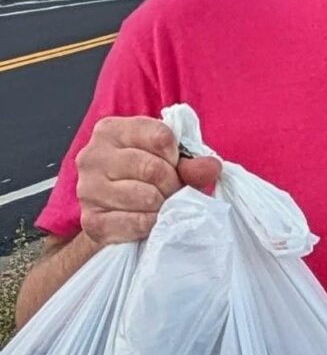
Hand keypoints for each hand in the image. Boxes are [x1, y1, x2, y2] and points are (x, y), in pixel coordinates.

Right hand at [75, 116, 220, 247]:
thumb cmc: (142, 181)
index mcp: (111, 130)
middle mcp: (93, 156)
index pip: (160, 136)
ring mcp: (88, 189)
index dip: (176, 155)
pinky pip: (137, 223)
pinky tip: (148, 221)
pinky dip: (151, 224)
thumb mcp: (169, 162)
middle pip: (154, 168)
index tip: (173, 164)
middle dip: (172, 184)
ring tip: (159, 205)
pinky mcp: (91, 221)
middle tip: (170, 191)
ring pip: (147, 197)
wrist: (111, 216)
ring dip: (163, 206)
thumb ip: (191, 162)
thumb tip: (212, 167)